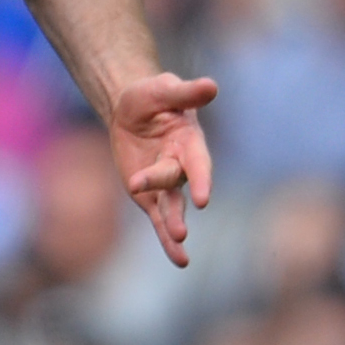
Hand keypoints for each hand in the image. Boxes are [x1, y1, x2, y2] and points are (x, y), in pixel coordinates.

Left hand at [111, 70, 216, 266]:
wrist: (133, 108)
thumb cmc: (151, 96)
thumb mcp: (163, 89)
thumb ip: (185, 93)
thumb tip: (211, 85)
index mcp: (189, 142)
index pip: (197, 163)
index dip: (201, 179)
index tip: (204, 198)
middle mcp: (181, 165)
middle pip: (174, 181)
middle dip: (169, 197)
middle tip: (176, 225)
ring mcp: (165, 183)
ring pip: (171, 206)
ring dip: (175, 225)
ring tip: (180, 241)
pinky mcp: (150, 195)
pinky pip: (158, 218)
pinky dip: (167, 238)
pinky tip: (180, 259)